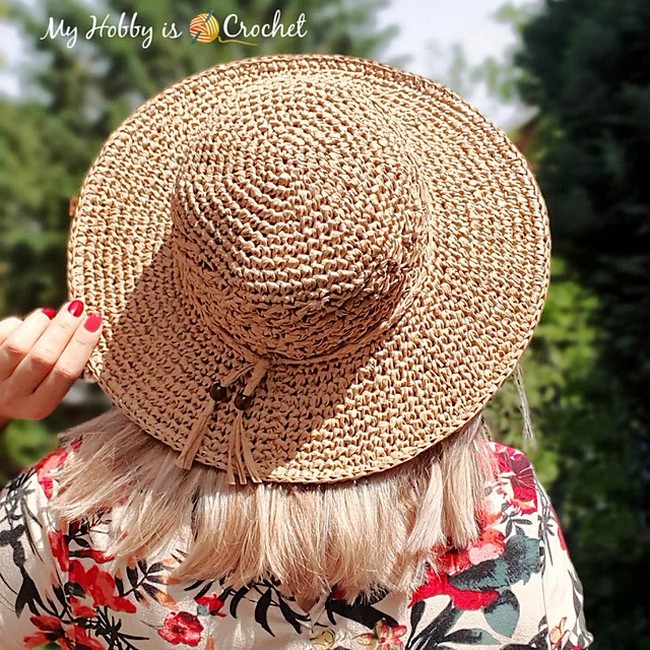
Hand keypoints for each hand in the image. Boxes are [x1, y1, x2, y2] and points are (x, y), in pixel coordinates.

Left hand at [0, 301, 101, 425]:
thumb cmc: (33, 387)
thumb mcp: (50, 390)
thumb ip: (68, 366)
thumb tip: (88, 326)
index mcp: (40, 405)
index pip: (66, 372)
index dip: (82, 345)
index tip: (94, 322)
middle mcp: (14, 395)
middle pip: (43, 358)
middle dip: (63, 329)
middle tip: (77, 308)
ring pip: (19, 345)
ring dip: (40, 324)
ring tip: (51, 314)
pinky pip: (1, 334)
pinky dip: (19, 323)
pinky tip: (31, 323)